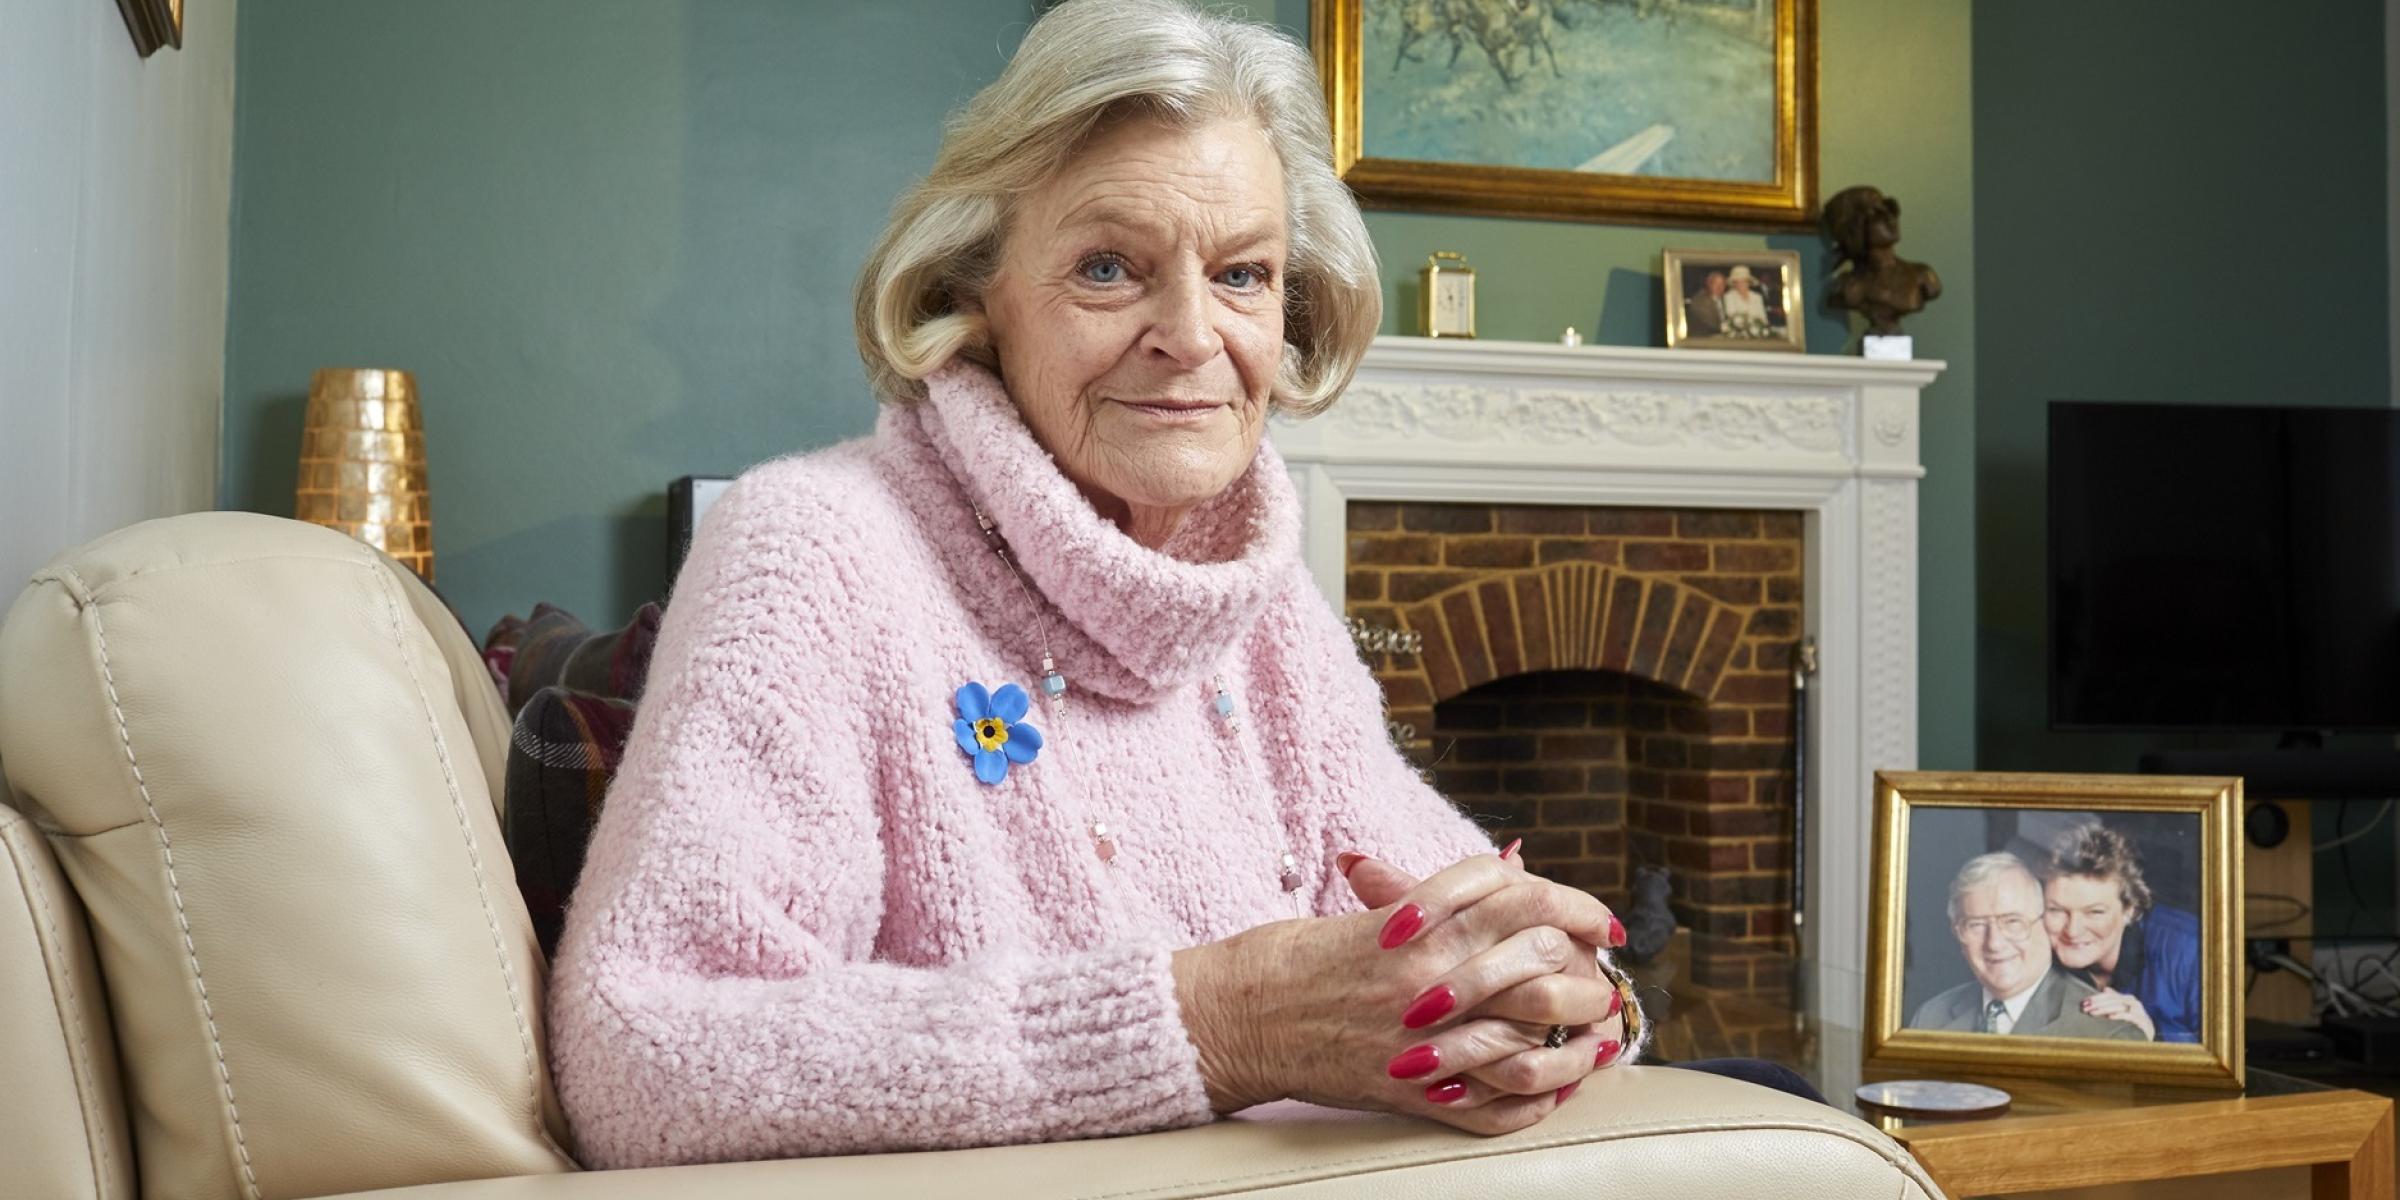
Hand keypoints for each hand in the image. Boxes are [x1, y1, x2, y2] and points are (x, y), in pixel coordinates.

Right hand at [1167, 849, 1623, 1134]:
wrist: (1234, 1014)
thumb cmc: (1296, 957)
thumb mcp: (1371, 912)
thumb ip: (1440, 896)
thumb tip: (1511, 871)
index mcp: (1417, 924)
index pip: (1522, 897)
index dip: (1574, 904)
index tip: (1599, 921)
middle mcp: (1426, 977)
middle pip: (1541, 964)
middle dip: (1589, 974)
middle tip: (1606, 981)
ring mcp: (1420, 1040)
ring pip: (1530, 1039)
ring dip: (1577, 1041)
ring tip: (1600, 1038)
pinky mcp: (1408, 1092)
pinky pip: (1492, 1105)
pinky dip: (1536, 1100)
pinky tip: (1559, 1089)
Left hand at [2080, 987, 2155, 1039]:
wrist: (2150, 1033)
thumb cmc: (2133, 1021)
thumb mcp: (2123, 1009)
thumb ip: (2114, 999)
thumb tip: (2105, 988)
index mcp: (2126, 998)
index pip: (2108, 996)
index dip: (2095, 998)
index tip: (2083, 1003)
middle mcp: (2133, 1002)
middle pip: (2112, 1000)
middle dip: (2097, 1004)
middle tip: (2085, 1008)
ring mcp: (2139, 1011)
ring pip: (2119, 1006)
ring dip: (2104, 1009)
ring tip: (2092, 1013)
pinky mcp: (2143, 1021)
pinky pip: (2130, 1016)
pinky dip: (2119, 1015)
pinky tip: (2110, 1017)